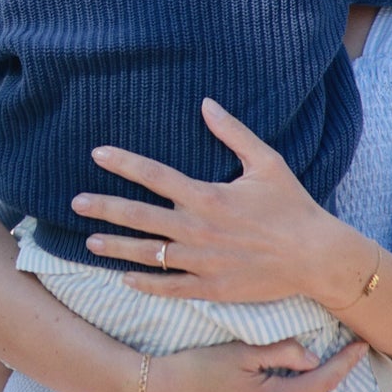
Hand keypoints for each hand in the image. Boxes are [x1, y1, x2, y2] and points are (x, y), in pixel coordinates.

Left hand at [74, 99, 374, 307]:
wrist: (316, 256)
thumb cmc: (293, 207)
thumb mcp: (267, 162)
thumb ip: (233, 133)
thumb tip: (207, 103)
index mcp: (208, 195)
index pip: (155, 176)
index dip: (123, 163)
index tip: (97, 155)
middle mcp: (198, 228)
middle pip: (140, 216)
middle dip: (104, 208)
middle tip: (75, 203)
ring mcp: (202, 261)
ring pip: (148, 254)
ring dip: (116, 248)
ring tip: (90, 243)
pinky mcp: (211, 287)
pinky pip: (169, 287)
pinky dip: (145, 283)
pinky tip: (125, 279)